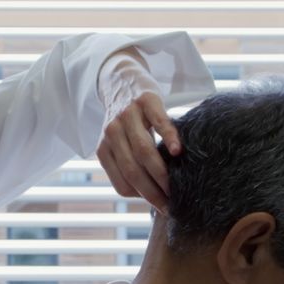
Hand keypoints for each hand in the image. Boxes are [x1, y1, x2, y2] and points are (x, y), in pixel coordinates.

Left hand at [95, 49, 179, 213]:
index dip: (142, 197)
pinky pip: (158, 122)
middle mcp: (112, 133)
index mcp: (104, 149)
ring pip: (143, 150)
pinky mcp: (146, 100)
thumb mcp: (118, 143)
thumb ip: (127, 164)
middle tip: (171, 205)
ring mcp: (128, 115)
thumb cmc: (126, 119)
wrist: (119, 77)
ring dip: (160, 172)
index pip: (121, 183)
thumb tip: (153, 196)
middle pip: (132, 170)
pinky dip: (168, 137)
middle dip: (152, 192)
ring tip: (175, 187)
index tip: (161, 206)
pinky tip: (179, 151)